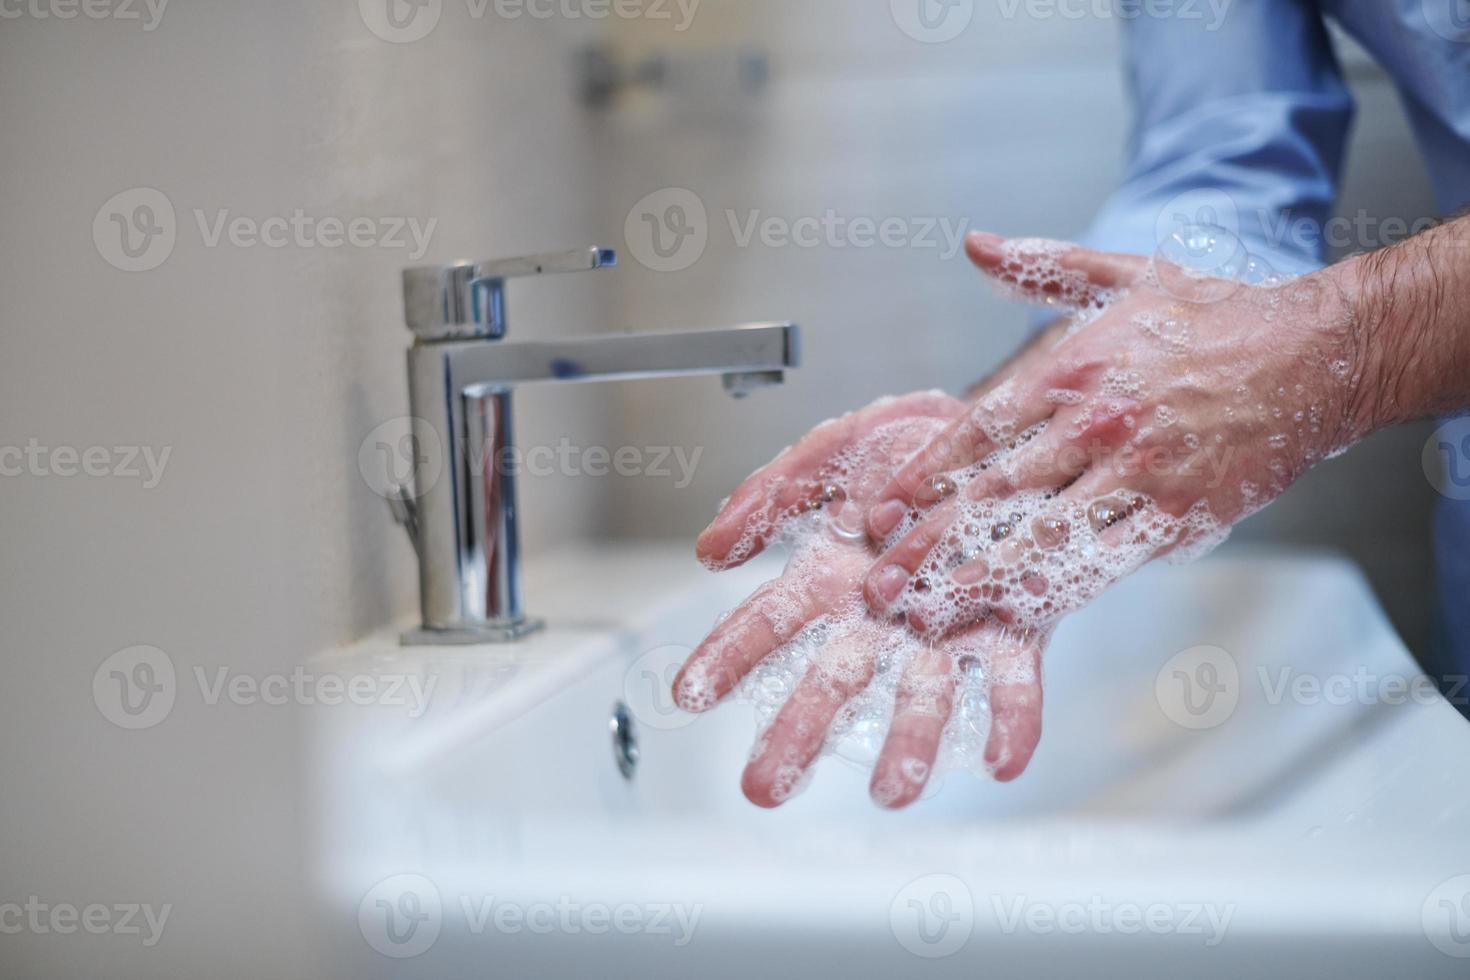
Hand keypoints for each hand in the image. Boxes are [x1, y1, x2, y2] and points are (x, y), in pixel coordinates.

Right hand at [676, 392, 1047, 806]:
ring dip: (908, 744)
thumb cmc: (905, 450)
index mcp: (829, 582)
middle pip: (832, 681)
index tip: (690, 694)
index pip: (766, 624)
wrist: (1000, 438)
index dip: (728, 656)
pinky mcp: (1013, 634)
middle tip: (763, 788)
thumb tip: (708, 550)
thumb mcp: (830, 455)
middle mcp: (880, 622)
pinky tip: (1003, 762)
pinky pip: (1012, 686)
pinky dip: (1012, 725)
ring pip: (921, 697)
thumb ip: (772, 497)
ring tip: (894, 792)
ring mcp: (944, 635)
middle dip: (799, 734)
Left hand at [861, 231, 1363, 638]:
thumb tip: (975, 244)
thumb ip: (1041, 267)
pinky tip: (1014, 612)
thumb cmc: (1213, 317)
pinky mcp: (1178, 516)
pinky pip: (1106, 562)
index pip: (978, 430)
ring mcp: (1139, 476)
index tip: (882, 509)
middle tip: (883, 577)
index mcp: (1075, 368)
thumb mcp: (1124, 276)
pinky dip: (1057, 589)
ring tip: (929, 610)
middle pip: (995, 494)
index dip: (924, 475)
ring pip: (1043, 538)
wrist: (1316, 355)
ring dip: (979, 578)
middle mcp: (1098, 426)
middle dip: (931, 541)